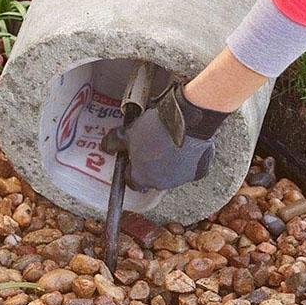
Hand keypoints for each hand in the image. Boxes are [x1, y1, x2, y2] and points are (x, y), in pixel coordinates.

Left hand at [101, 82, 229, 190]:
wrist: (189, 120)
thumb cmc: (157, 128)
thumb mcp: (129, 131)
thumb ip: (115, 142)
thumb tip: (106, 147)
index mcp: (142, 177)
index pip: (131, 180)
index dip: (130, 166)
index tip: (132, 155)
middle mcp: (162, 184)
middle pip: (152, 177)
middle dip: (150, 164)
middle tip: (151, 144)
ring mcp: (182, 179)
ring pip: (172, 173)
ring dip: (169, 161)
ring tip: (168, 141)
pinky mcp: (199, 171)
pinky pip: (190, 166)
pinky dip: (187, 157)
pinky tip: (185, 142)